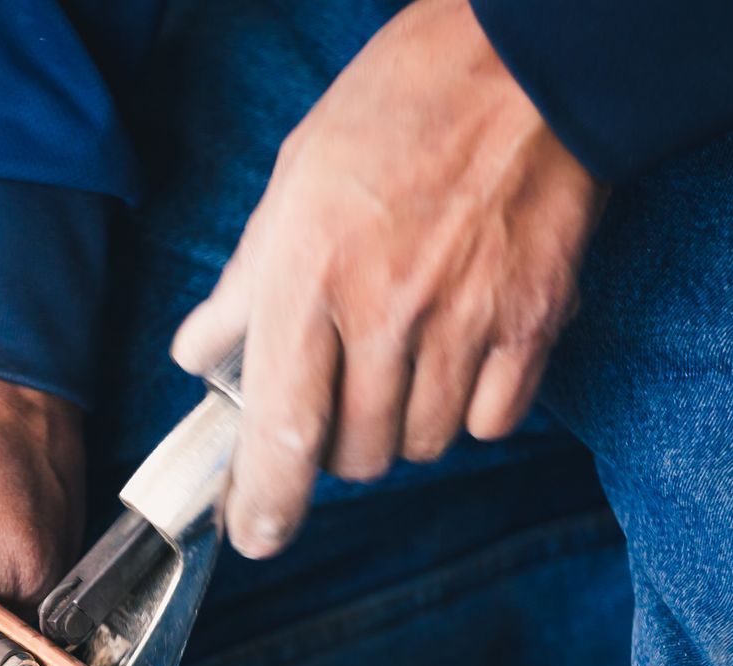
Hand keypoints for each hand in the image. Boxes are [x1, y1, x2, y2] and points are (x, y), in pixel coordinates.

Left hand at [171, 0, 605, 558]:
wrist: (522, 62)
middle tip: (340, 391)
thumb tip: (200, 356)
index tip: (256, 536)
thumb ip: (245, 284)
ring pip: (421, 445)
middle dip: (337, 446)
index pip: (280, 428)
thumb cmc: (396, 110)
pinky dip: (472, 411)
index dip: (265, 502)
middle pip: (354, 453)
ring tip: (401, 362)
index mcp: (308, 274)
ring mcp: (464, 321)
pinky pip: (492, 422)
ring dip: (402, 428)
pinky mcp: (533, 322)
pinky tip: (461, 358)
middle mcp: (383, 310)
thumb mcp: (292, 184)